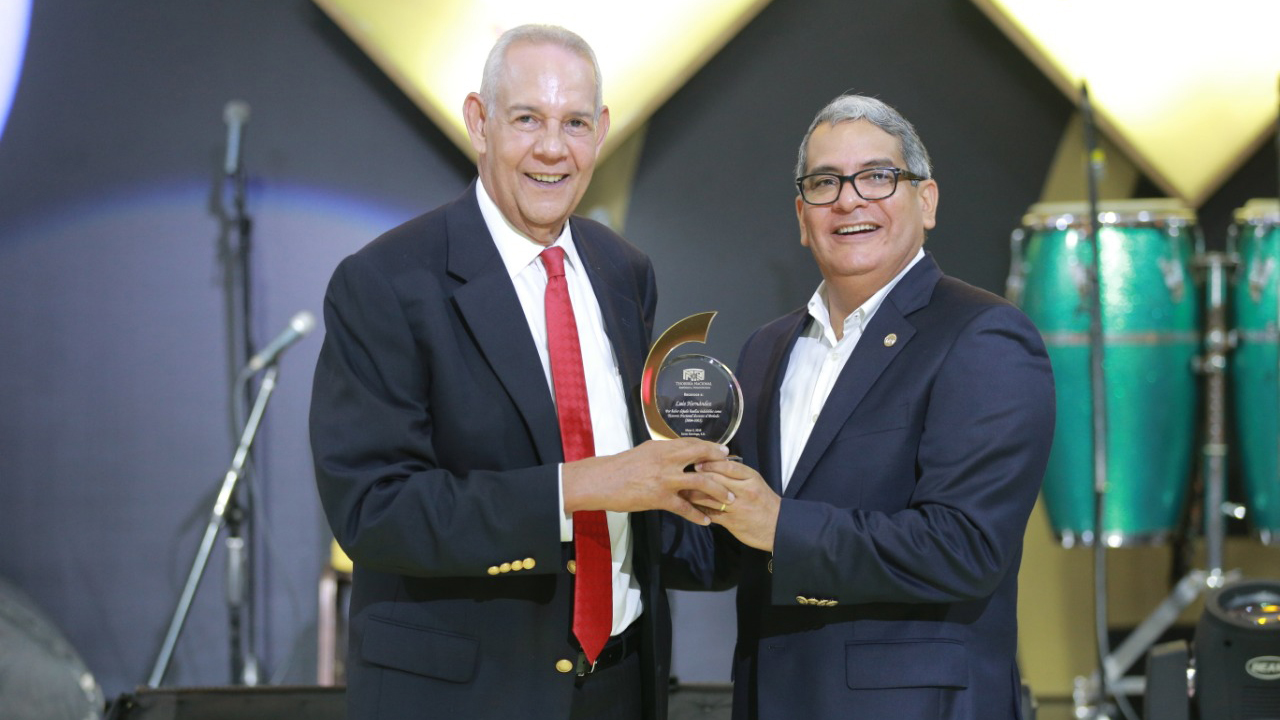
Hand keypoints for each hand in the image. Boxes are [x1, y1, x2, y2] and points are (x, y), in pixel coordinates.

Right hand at [562, 439, 733, 525]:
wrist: (602, 480)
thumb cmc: (621, 466)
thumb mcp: (645, 452)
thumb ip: (663, 452)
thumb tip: (676, 451)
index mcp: (663, 447)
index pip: (693, 443)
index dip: (711, 447)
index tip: (723, 451)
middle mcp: (667, 459)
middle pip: (703, 457)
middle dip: (721, 465)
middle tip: (733, 471)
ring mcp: (665, 479)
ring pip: (701, 482)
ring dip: (718, 491)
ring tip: (729, 499)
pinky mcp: (659, 498)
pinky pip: (684, 507)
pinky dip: (697, 515)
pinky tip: (706, 521)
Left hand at [690, 460, 778, 551]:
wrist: (778, 526)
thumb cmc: (763, 501)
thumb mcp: (754, 482)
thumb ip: (736, 474)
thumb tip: (713, 462)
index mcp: (751, 477)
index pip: (727, 466)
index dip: (709, 463)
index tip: (695, 461)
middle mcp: (745, 490)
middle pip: (715, 480)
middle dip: (697, 477)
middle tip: (683, 475)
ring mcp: (738, 507)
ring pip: (710, 497)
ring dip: (693, 494)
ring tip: (682, 490)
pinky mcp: (733, 522)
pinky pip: (711, 514)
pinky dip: (699, 510)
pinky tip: (690, 507)